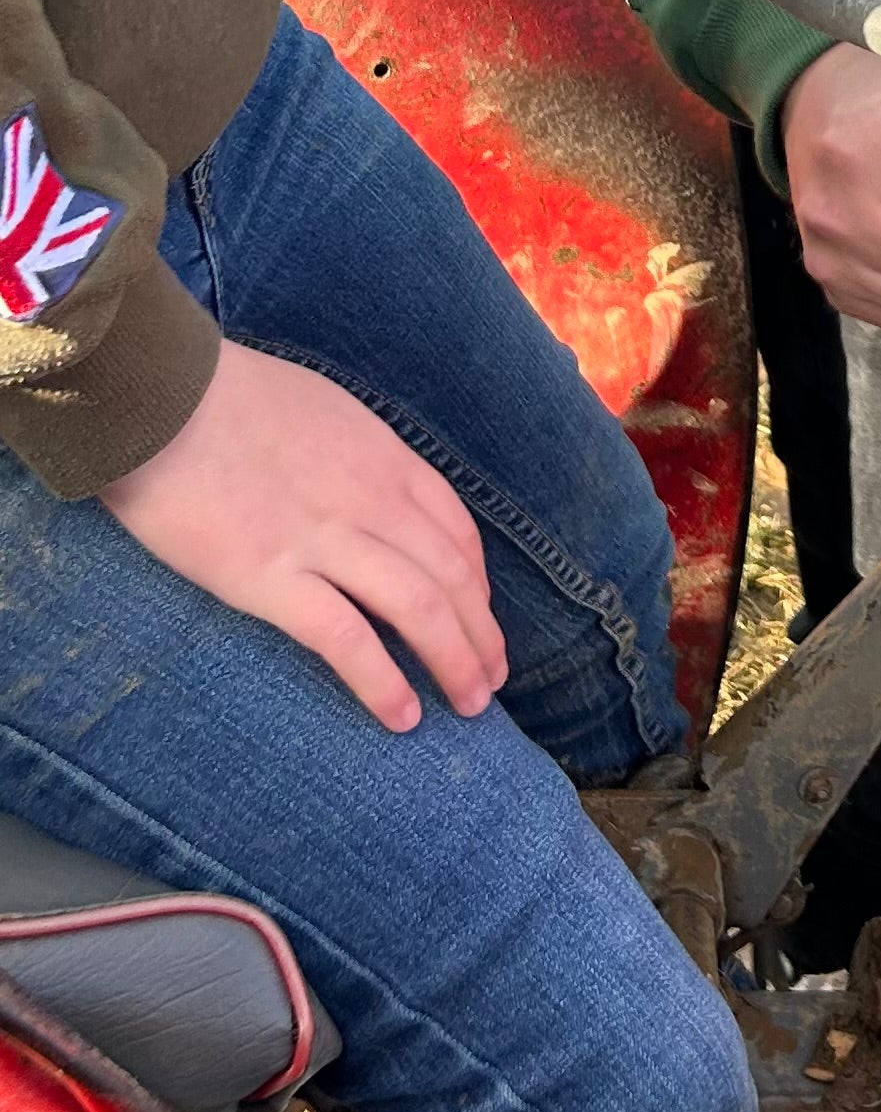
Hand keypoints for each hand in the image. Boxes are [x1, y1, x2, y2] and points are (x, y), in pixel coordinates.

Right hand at [99, 342, 508, 733]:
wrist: (158, 394)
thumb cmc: (225, 396)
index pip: (456, 531)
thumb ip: (355, 454)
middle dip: (481, 634)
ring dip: (455, 662)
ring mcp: (323, 539)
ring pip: (419, 608)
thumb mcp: (321, 409)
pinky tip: (402, 716)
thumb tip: (369, 488)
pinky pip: (346, 639)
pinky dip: (383, 682)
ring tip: (470, 705)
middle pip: (451, 576)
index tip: (481, 619)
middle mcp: (370, 499)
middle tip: (492, 681)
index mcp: (383, 458)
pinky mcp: (268, 577)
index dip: (478, 585)